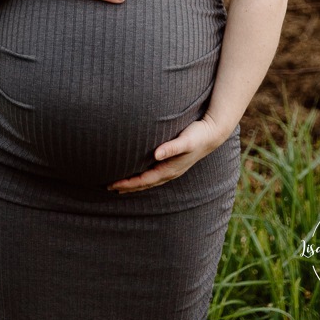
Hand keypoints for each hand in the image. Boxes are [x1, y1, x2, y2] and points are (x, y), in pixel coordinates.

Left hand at [108, 116, 224, 193]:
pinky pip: (152, 174)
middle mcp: (169, 172)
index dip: (128, 183)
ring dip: (133, 183)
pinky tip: (136, 173)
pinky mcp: (171, 163)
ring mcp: (170, 169)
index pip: (144, 180)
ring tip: (118, 185)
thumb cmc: (197, 136)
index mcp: (169, 169)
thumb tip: (156, 154)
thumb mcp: (185, 141)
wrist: (212, 133)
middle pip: (144, 183)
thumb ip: (172, 147)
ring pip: (147, 180)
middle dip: (126, 186)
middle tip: (107, 186)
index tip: (113, 184)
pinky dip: (141, 176)